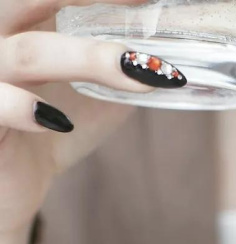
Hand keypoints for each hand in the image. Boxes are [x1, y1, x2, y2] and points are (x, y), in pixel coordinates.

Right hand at [0, 0, 186, 243]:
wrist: (8, 185)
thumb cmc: (47, 130)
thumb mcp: (92, 95)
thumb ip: (119, 70)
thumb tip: (171, 59)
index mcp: (24, 21)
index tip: (150, 2)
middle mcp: (0, 37)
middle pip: (33, 0)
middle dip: (90, 0)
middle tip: (147, 9)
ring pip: (29, 52)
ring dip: (88, 58)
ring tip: (142, 72)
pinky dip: (27, 109)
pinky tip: (60, 122)